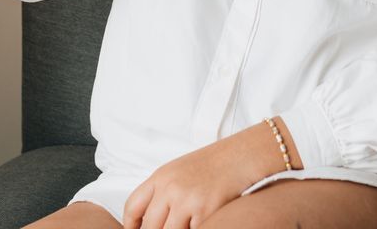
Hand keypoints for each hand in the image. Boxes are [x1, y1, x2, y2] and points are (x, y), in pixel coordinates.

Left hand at [122, 121, 290, 228]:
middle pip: (150, 227)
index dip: (131, 226)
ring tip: (187, 224)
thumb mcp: (182, 171)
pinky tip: (203, 222)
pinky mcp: (206, 213)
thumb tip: (152, 220)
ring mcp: (187, 202)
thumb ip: (164, 192)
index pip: (133, 207)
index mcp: (161, 176)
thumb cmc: (217, 163)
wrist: (245, 155)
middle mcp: (170, 189)